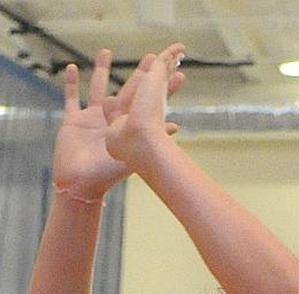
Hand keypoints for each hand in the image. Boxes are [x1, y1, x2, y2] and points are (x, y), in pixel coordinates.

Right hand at [53, 49, 183, 199]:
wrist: (81, 185)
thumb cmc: (107, 175)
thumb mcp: (132, 155)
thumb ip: (150, 140)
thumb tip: (176, 126)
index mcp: (128, 127)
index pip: (149, 103)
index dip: (162, 90)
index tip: (176, 74)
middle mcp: (113, 120)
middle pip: (127, 91)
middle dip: (138, 75)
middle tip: (150, 56)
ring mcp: (92, 119)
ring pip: (98, 88)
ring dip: (102, 70)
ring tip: (107, 51)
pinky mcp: (73, 121)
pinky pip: (71, 98)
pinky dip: (72, 84)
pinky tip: (74, 68)